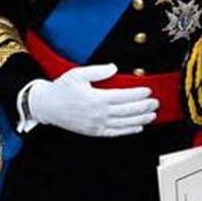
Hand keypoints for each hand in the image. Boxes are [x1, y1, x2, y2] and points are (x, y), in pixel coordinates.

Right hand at [27, 64, 158, 137]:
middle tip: (156, 103)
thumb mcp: (78, 74)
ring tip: (152, 115)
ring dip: (141, 120)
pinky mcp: (94, 132)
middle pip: (128, 111)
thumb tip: (114, 68)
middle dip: (145, 107)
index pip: (125, 96)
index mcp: (97, 98)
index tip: (149, 90)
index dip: (139, 94)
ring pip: (124, 123)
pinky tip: (138, 128)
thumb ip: (98, 71)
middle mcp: (99, 113)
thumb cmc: (62, 89)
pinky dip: (128, 131)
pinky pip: (114, 133)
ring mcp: (96, 124)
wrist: (45, 106)